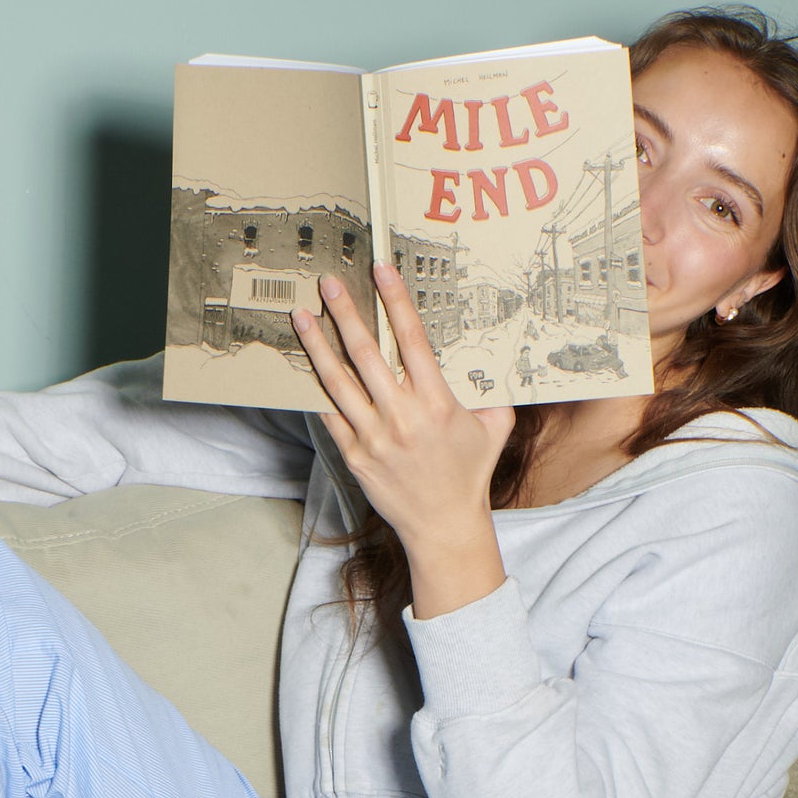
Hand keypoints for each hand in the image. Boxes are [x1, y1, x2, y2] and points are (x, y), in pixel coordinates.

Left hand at [293, 269, 512, 619]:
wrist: (443, 526)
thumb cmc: (470, 474)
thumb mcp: (495, 428)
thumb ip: (493, 391)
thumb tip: (495, 357)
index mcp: (437, 404)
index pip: (412, 340)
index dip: (395, 301)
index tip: (380, 271)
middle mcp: (402, 417)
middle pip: (366, 353)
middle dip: (345, 313)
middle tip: (328, 283)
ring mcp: (374, 437)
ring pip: (338, 381)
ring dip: (318, 345)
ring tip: (302, 316)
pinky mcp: (355, 455)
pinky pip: (330, 415)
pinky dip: (317, 388)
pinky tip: (305, 364)